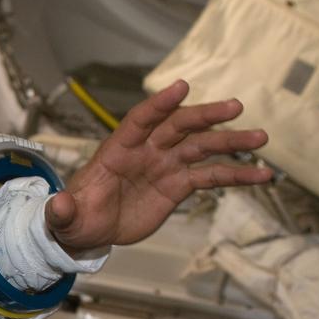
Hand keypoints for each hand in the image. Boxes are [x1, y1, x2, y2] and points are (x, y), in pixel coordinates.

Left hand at [46, 79, 271, 252]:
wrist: (89, 230)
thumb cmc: (75, 217)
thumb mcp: (65, 218)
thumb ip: (62, 210)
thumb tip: (57, 206)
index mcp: (117, 150)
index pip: (140, 120)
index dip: (159, 105)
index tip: (182, 88)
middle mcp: (146, 151)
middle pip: (179, 126)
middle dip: (205, 115)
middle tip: (235, 107)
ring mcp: (165, 166)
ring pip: (202, 147)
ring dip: (231, 142)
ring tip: (261, 138)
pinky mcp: (178, 185)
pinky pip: (211, 176)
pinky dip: (236, 174)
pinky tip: (261, 175)